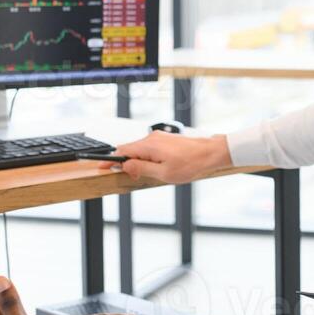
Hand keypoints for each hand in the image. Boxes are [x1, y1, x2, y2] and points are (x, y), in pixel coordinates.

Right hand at [113, 132, 231, 184]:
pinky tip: (155, 168)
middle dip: (126, 164)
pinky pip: (149, 148)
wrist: (211, 153)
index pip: (122, 150)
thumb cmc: (191, 164)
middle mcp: (152, 137)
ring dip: (138, 162)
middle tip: (131, 177)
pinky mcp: (166, 139)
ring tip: (147, 175)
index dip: (111, 160)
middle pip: (130, 149)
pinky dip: (146, 158)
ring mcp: (159, 137)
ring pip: (140, 149)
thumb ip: (141, 168)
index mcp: (149, 145)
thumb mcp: (163, 173)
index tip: (103, 167)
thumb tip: (125, 165)